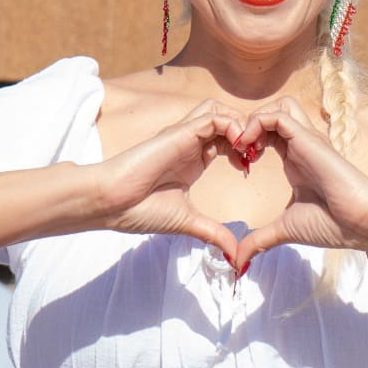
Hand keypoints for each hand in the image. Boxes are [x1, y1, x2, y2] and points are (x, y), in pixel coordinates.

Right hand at [96, 101, 244, 260]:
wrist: (112, 204)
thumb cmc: (140, 210)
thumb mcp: (187, 222)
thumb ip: (213, 233)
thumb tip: (235, 256)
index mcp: (193, 160)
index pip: (226, 140)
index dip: (244, 148)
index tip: (250, 167)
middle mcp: (190, 145)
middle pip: (226, 121)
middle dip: (247, 133)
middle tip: (255, 154)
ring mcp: (184, 136)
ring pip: (219, 111)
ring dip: (239, 123)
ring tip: (247, 147)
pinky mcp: (179, 133)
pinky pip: (211, 116)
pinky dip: (230, 125)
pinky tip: (238, 146)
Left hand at [231, 97, 367, 267]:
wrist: (359, 222)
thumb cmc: (331, 224)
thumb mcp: (285, 229)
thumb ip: (260, 239)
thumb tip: (238, 262)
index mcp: (295, 160)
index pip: (268, 134)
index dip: (248, 142)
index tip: (238, 164)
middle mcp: (301, 145)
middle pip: (273, 113)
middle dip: (249, 126)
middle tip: (238, 151)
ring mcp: (306, 139)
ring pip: (278, 107)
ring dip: (254, 120)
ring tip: (244, 147)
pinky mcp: (308, 138)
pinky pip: (279, 115)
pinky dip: (258, 123)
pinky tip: (250, 148)